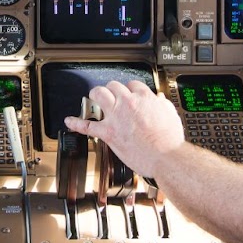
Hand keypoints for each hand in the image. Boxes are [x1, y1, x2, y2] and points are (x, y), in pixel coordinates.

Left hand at [63, 80, 184, 179]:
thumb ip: (164, 106)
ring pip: (99, 95)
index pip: (133, 85)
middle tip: (111, 95)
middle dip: (112, 89)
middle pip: (114, 86)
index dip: (130, 89)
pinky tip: (70, 121)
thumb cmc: (169, 141)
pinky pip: (87, 125)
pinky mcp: (108, 132)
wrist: (164, 157)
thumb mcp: (171, 116)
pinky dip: (76, 123)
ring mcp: (116, 117)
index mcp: (145, 98)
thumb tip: (160, 101)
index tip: (130, 94)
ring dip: (95, 95)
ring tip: (93, 97)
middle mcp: (128, 103)